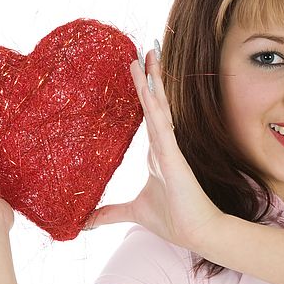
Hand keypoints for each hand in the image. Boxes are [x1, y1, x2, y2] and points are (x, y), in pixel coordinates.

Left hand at [85, 47, 225, 252]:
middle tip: (146, 49)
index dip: (144, 91)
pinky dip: (157, 105)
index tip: (138, 67)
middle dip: (150, 76)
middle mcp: (164, 146)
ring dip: (154, 82)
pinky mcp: (174, 158)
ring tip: (148, 55)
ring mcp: (170, 150)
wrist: (198, 235)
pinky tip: (152, 86)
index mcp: (157, 154)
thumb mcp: (133, 213)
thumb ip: (109, 213)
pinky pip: (163, 126)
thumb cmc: (173, 221)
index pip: (148, 115)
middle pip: (155, 104)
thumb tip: (84, 222)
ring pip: (159, 108)